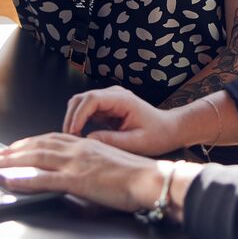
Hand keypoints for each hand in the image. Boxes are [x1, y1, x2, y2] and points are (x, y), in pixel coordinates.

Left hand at [0, 133, 162, 212]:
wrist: (151, 179)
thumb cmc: (138, 175)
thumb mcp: (112, 161)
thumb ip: (95, 162)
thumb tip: (86, 169)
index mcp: (88, 144)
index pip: (53, 138)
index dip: (33, 141)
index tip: (18, 145)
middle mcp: (79, 149)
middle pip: (40, 144)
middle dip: (16, 149)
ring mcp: (76, 163)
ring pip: (37, 157)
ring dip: (13, 160)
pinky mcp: (76, 180)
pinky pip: (43, 179)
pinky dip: (23, 180)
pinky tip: (10, 182)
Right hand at [62, 85, 190, 156]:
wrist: (169, 130)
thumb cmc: (158, 135)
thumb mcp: (137, 143)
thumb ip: (112, 141)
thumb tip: (88, 140)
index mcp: (122, 99)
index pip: (92, 99)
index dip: (79, 114)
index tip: (74, 132)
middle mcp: (113, 95)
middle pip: (81, 99)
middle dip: (72, 117)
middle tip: (69, 139)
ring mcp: (109, 100)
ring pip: (80, 104)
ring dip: (73, 119)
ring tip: (73, 140)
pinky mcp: (106, 109)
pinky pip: (86, 112)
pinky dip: (79, 122)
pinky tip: (79, 137)